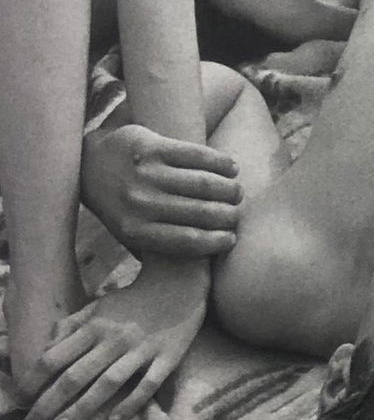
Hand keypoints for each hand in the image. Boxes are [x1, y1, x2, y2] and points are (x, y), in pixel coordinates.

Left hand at [20, 265, 207, 419]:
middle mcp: (114, 339)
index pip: (54, 358)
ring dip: (82, 408)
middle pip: (74, 376)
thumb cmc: (134, 299)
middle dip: (48, 405)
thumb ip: (71, 327)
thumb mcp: (98, 306)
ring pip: (108, 384)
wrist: (178, 283)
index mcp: (94, 327)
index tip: (19, 402)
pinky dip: (131, 403)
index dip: (32, 382)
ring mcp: (142, 349)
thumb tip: (45, 349)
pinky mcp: (168, 356)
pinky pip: (148, 384)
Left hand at [82, 124, 239, 256]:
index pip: (190, 241)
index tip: (232, 239)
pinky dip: (222, 163)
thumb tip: (194, 272)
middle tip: (236, 214)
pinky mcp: (151, 147)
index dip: (219, 241)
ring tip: (236, 192)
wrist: (90, 163)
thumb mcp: (128, 232)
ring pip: (204, 183)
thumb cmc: (120, 204)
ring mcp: (145, 173)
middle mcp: (139, 202)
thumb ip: (156, 248)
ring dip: (229, 189)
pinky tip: (232, 168)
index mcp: (135, 230)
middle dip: (229, 215)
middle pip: (202, 212)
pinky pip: (198, 155)